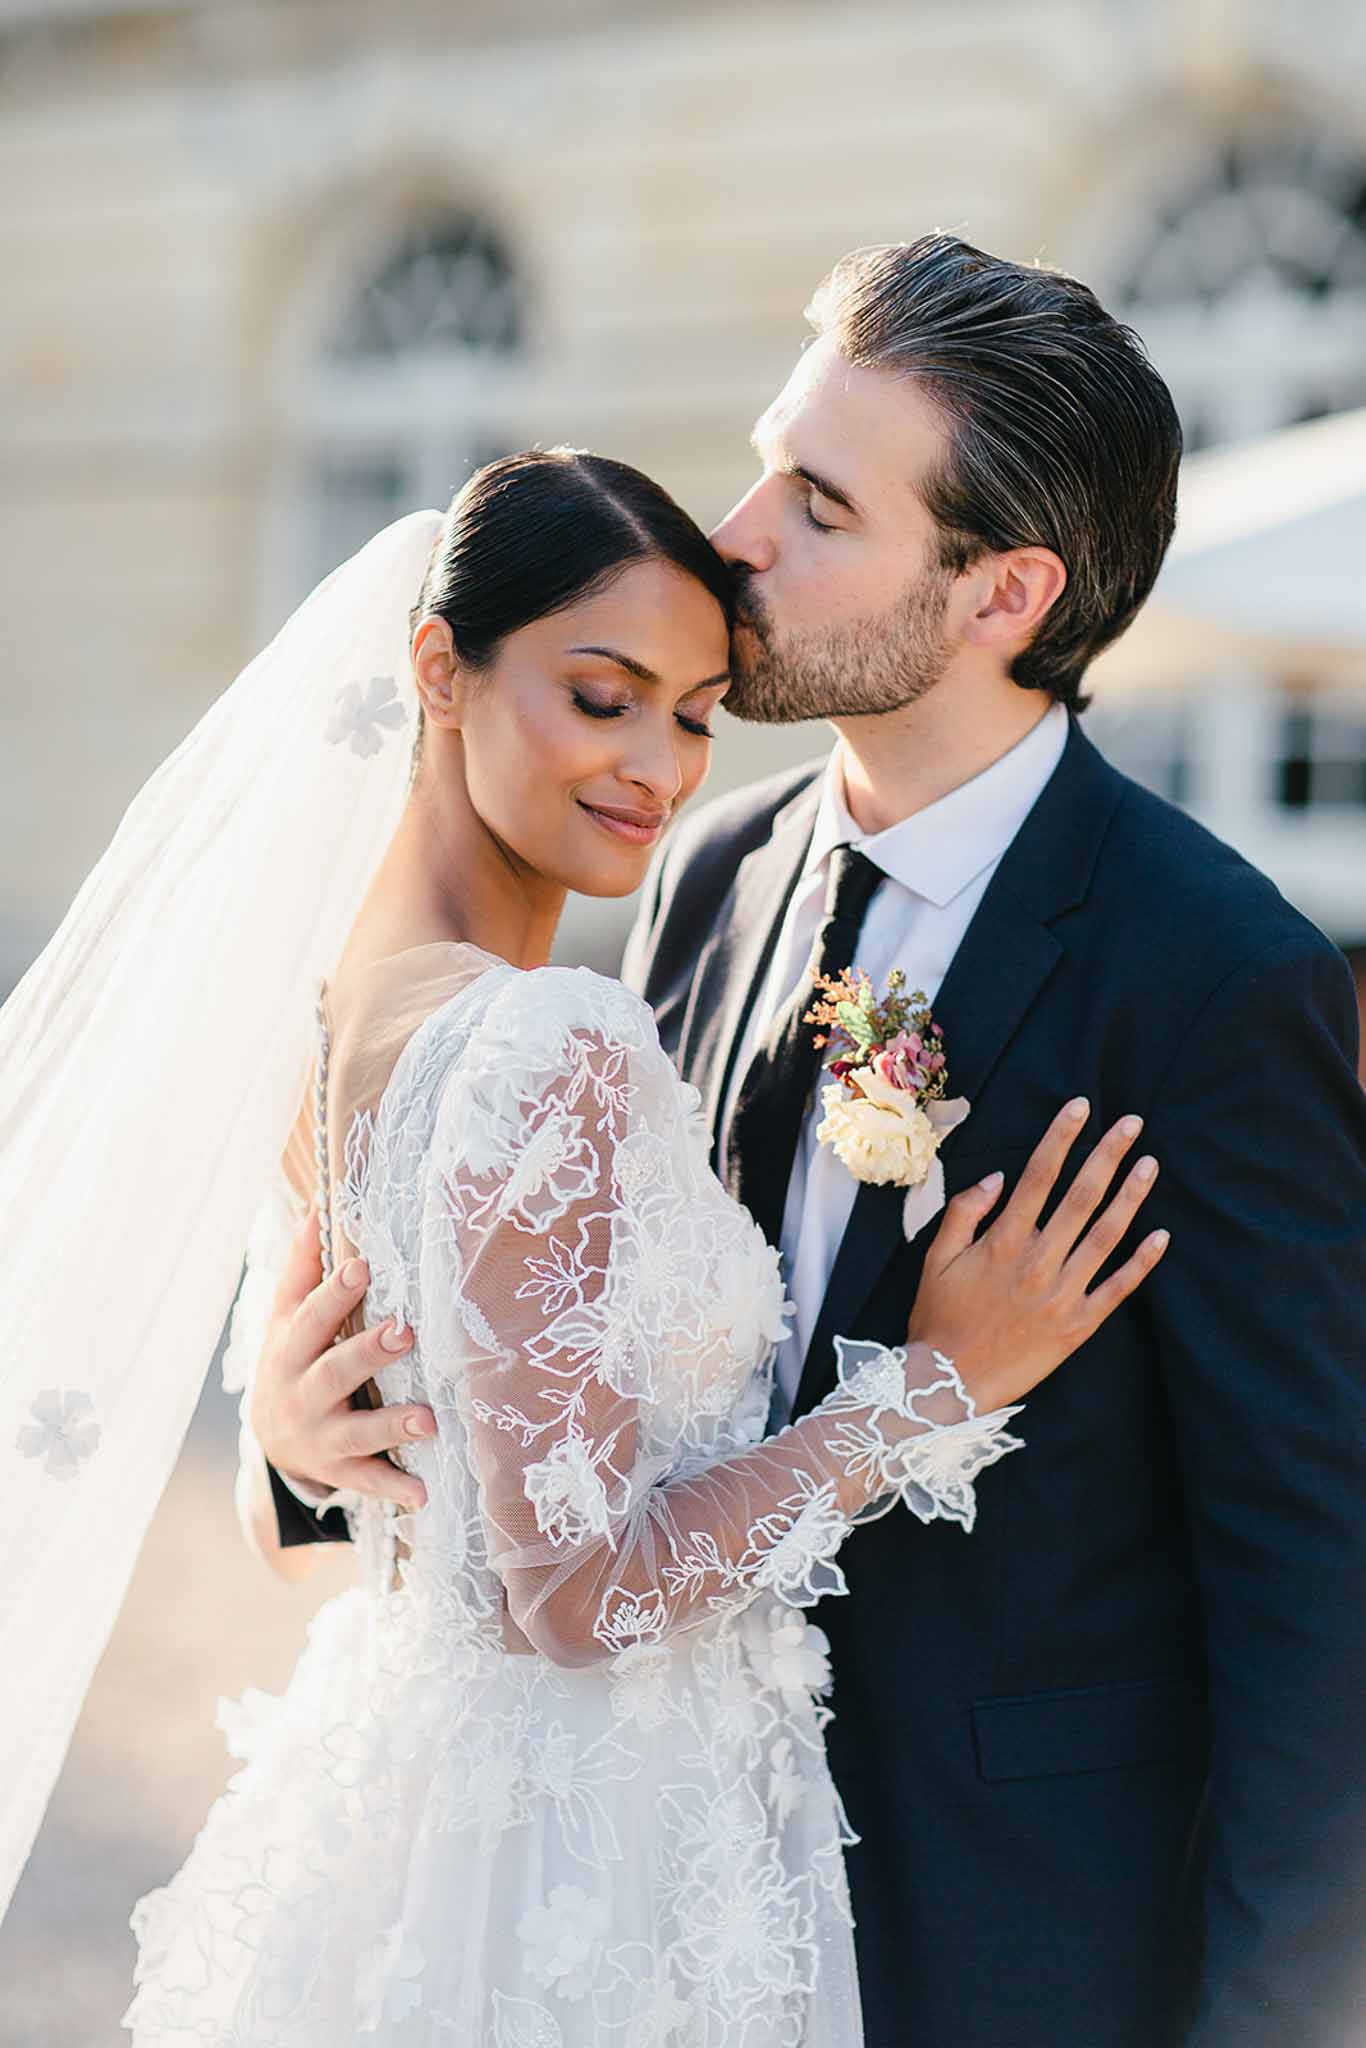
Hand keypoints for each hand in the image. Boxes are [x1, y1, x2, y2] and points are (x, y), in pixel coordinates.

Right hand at [249, 1209, 436, 1511]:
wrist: (269, 1442)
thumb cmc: (290, 1360)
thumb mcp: (285, 1317)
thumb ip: (302, 1268)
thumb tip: (318, 1206)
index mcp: (288, 1347)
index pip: (309, 1316)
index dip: (333, 1294)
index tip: (362, 1267)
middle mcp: (300, 1392)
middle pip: (333, 1371)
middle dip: (368, 1353)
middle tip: (405, 1331)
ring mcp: (319, 1436)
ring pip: (355, 1431)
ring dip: (391, 1424)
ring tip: (428, 1419)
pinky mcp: (338, 1471)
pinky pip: (367, 1482)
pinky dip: (394, 1489)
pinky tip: (423, 1493)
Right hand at [907, 1098, 1167, 1412]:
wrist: (949, 1384)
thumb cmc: (939, 1318)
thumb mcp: (935, 1259)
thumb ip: (964, 1213)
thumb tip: (998, 1177)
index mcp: (1003, 1241)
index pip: (1039, 1175)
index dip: (1061, 1137)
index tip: (1081, 1106)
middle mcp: (1039, 1261)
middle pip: (1081, 1196)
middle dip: (1108, 1154)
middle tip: (1132, 1123)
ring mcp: (1063, 1294)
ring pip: (1106, 1236)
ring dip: (1131, 1197)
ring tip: (1150, 1164)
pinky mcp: (1079, 1325)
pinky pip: (1118, 1289)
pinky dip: (1142, 1262)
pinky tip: (1162, 1236)